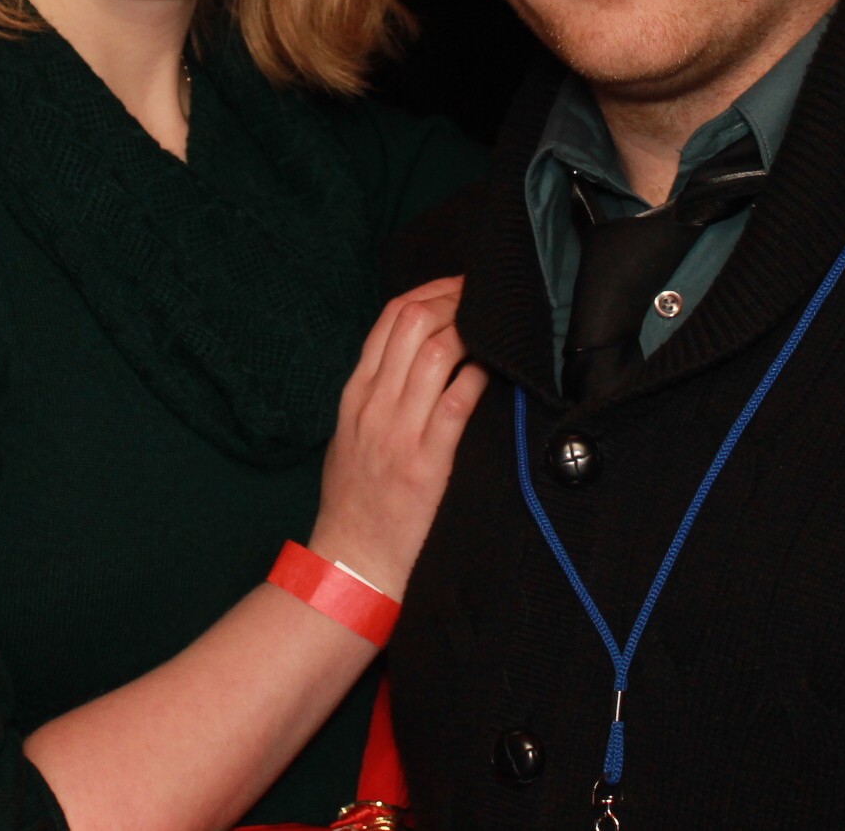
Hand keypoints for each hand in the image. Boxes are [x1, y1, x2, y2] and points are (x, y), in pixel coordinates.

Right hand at [309, 276, 487, 598]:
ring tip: (493, 329)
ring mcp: (399, 431)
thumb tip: (413, 358)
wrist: (350, 558)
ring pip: (436, 354)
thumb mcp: (350, 433)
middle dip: (454, 300)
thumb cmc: (353, 497)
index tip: (458, 285)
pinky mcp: (427, 462)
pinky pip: (458, 404)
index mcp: (356, 393)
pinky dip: (479, 378)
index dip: (430, 291)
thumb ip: (376, 393)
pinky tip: (494, 371)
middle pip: (414, 323)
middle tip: (483, 298)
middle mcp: (374, 404)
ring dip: (470, 331)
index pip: (390, 320)